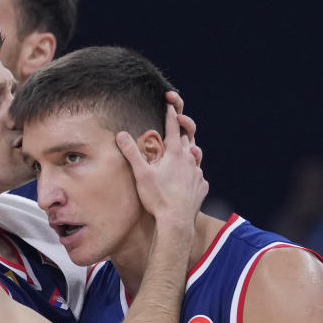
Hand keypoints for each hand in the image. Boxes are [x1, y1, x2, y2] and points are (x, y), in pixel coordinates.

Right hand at [115, 104, 207, 230]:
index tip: (169, 102)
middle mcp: (189, 159)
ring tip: (185, 150)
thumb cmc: (157, 197)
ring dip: (189, 150)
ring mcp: (197, 173)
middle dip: (183, 125)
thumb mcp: (141, 173)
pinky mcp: (201, 186)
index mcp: (175, 153)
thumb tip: (121, 134)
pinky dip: (192, 172)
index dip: (171, 113)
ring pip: (195, 155)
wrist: (176, 221)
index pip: (173, 126)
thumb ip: (132, 152)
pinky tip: (186, 178)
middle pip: (188, 136)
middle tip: (179, 118)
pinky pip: (197, 175)